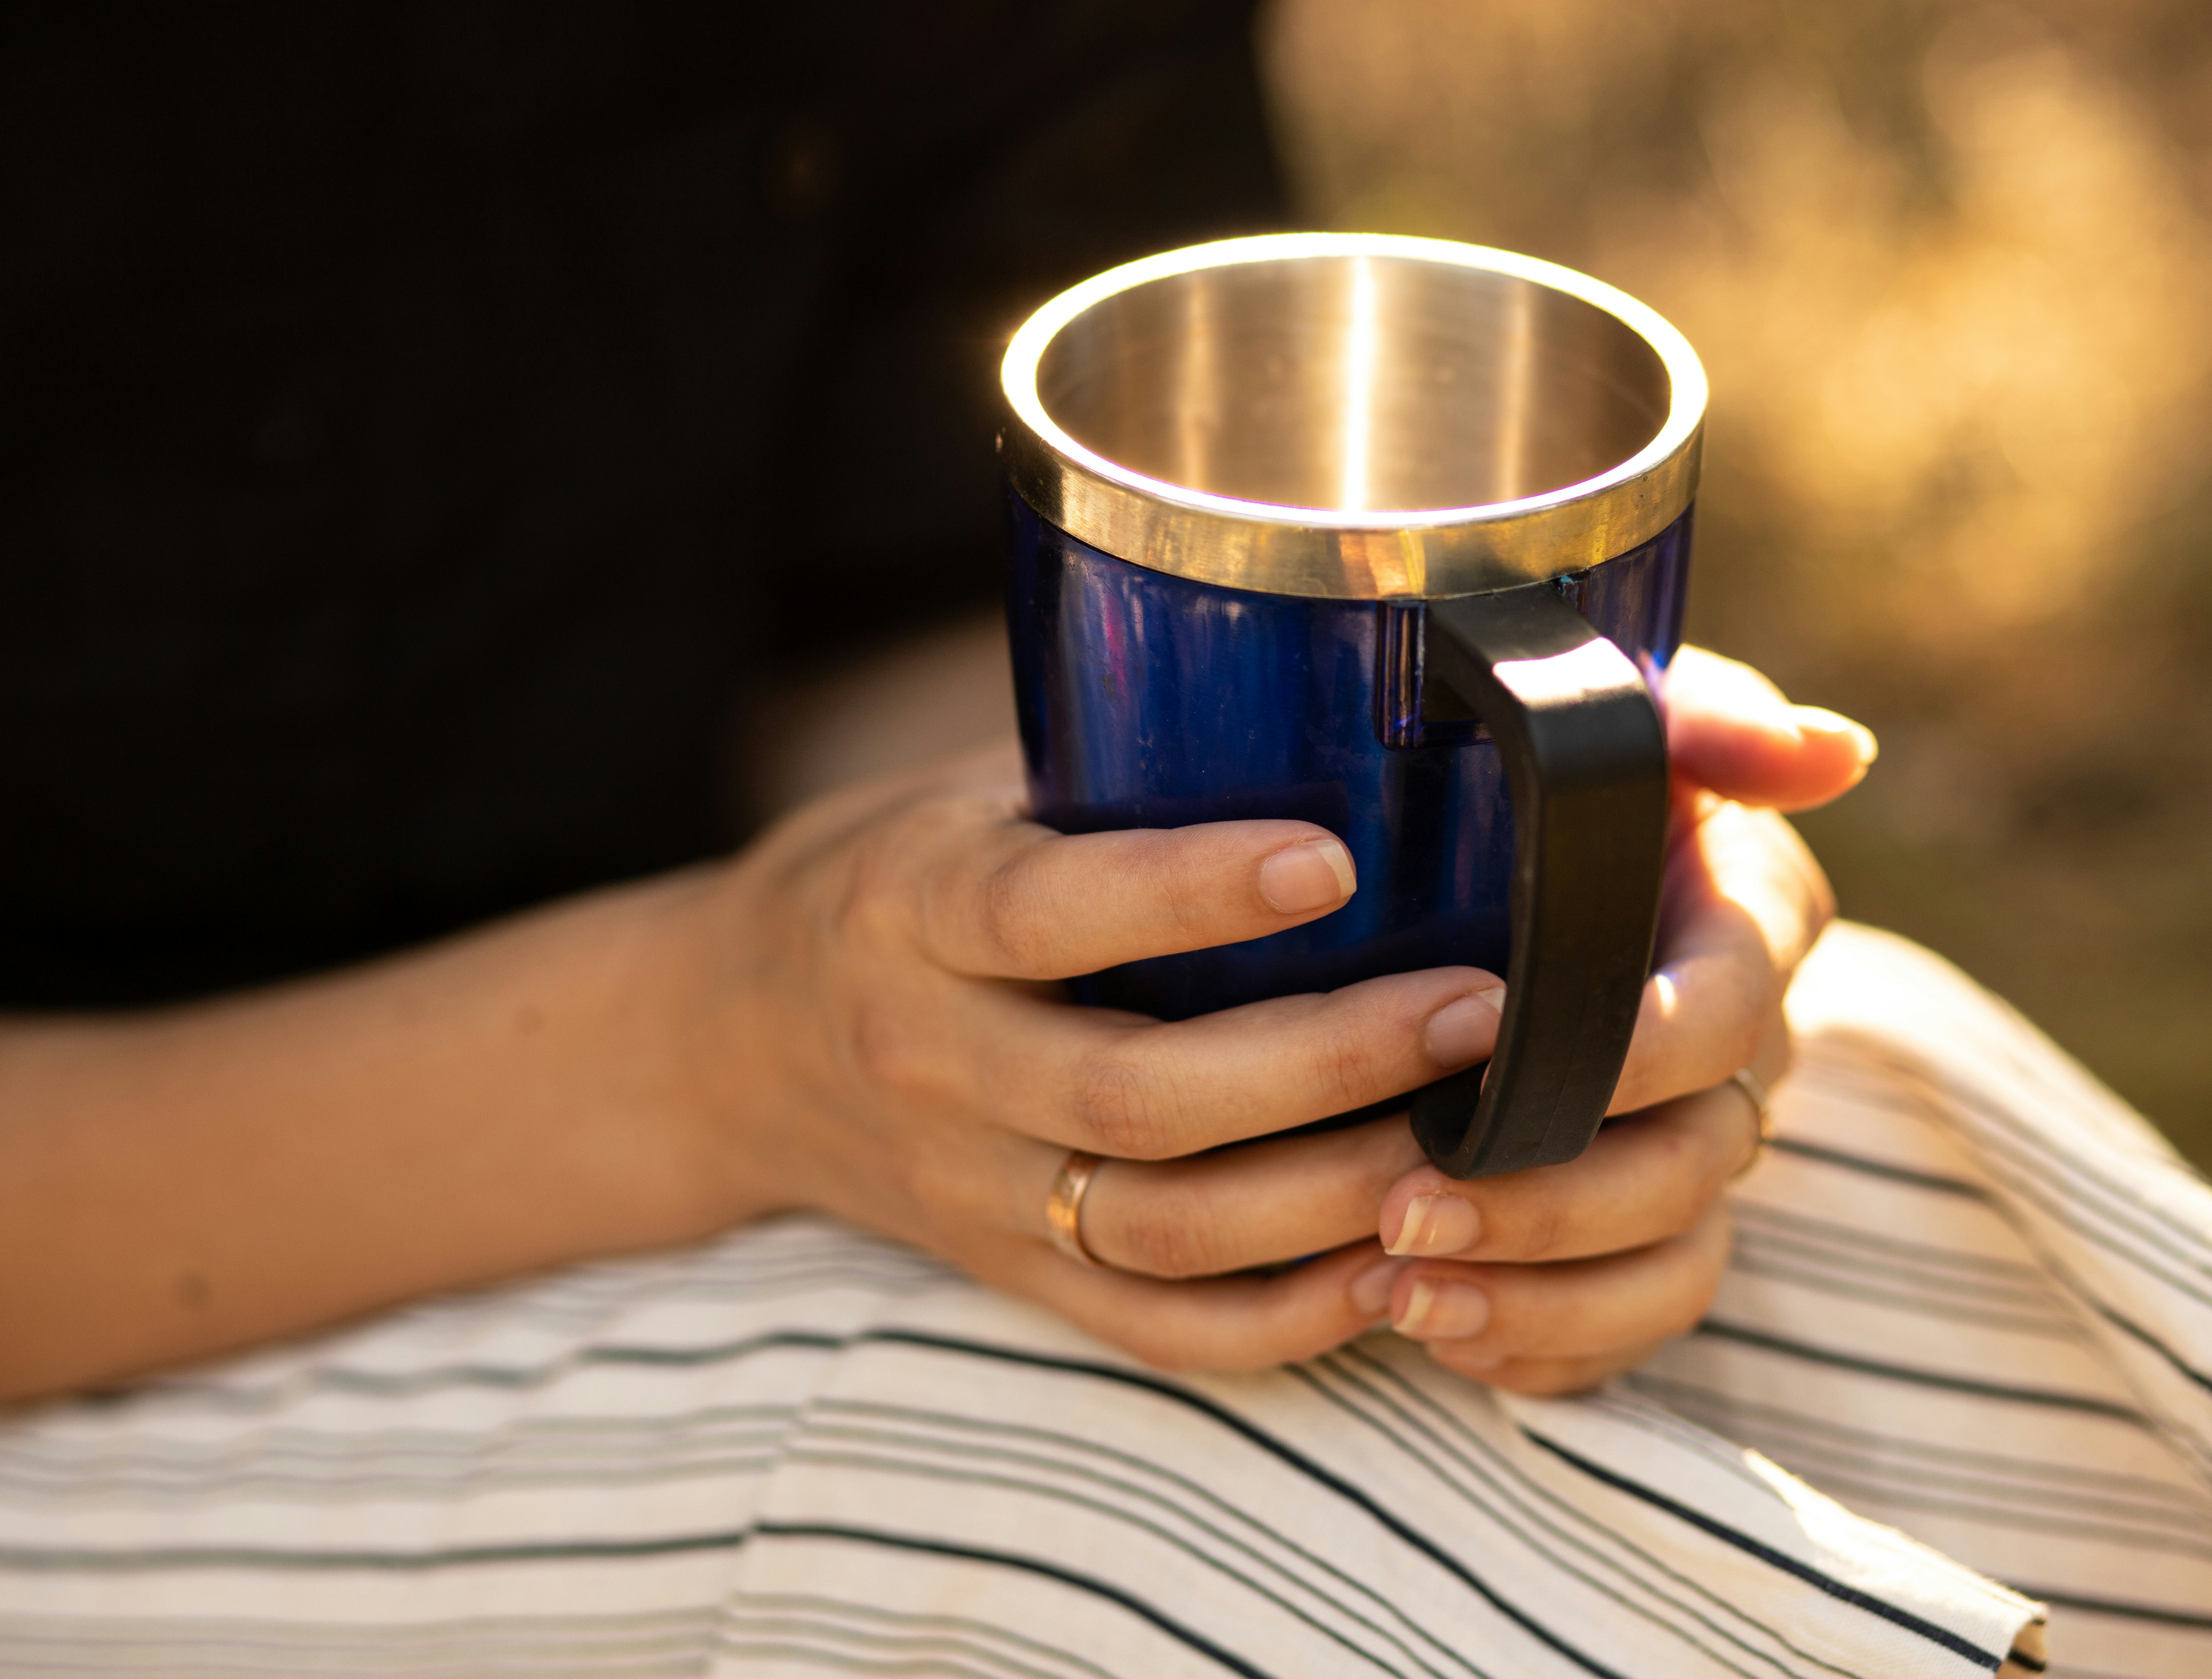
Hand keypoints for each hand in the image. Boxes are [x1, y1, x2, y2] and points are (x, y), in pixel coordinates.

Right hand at [680, 645, 1867, 1380]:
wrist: (732, 1045)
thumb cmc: (900, 879)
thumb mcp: (961, 792)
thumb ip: (1107, 770)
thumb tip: (1340, 676)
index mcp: (912, 910)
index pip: (1044, 908)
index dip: (1187, 890)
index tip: (1334, 856)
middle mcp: (932, 1059)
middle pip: (1132, 1094)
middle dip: (1322, 1061)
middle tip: (1480, 1008)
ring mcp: (969, 1189)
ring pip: (1162, 1228)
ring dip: (1332, 1191)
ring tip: (1478, 1137)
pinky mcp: (1011, 1277)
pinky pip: (1157, 1329)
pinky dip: (1287, 1314)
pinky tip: (1402, 1265)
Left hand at [1363, 646, 1860, 1392]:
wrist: (1457, 845)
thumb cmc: (1534, 767)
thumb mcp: (1610, 707)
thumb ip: (1706, 716)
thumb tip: (1831, 752)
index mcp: (1742, 929)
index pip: (1720, 1012)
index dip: (1629, 1052)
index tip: (1502, 1060)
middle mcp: (1736, 1057)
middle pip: (1690, 1164)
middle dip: (1551, 1200)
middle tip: (1403, 1206)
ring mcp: (1687, 1158)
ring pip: (1669, 1269)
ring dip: (1539, 1293)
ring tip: (1403, 1293)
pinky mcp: (1629, 1244)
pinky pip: (1618, 1337)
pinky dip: (1535, 1349)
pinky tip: (1436, 1331)